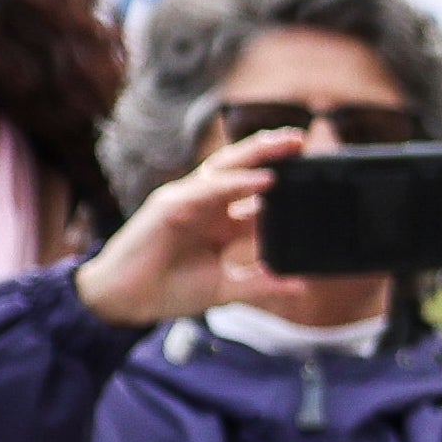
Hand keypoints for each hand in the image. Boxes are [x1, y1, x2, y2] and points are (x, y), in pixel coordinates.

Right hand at [76, 119, 306, 325]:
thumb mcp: (226, 289)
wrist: (127, 300)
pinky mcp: (170, 205)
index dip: (284, 184)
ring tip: (287, 144)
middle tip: (303, 141)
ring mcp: (188, 201)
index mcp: (220, 222)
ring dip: (258, 155)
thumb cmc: (170, 289)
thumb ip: (261, 286)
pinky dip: (236, 182)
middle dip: (272, 154)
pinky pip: (208, 189)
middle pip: (244, 171)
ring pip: (226, 169)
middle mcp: (206, 205)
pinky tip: (263, 179)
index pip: (257, 195)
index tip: (315, 176)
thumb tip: (300, 285)